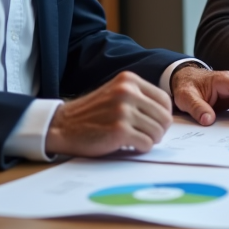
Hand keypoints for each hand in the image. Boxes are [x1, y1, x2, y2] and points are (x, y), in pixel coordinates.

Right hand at [45, 71, 172, 156]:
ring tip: (136, 140)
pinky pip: (146, 143)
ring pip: (157, 132)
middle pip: (164, 117)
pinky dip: (141, 148)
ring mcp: (123, 111)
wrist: (62, 125)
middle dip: (159, 130)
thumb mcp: (115, 93)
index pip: (164, 100)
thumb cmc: (91, 113)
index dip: (164, 115)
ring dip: (150, 140)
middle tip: (147, 135)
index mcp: (129, 81)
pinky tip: (129, 145)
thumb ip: (139, 98)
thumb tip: (166, 115)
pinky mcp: (119, 131)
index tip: (155, 123)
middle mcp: (128, 92)